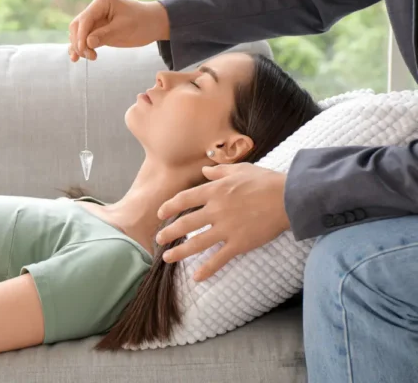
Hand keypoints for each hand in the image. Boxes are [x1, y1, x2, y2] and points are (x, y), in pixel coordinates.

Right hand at [68, 0, 169, 60]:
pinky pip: (85, 39)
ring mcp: (96, 20)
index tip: (83, 49)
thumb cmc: (142, 22)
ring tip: (91, 57)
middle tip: (90, 55)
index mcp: (102, 2)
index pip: (85, 19)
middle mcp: (96, 9)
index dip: (81, 35)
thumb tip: (87, 43)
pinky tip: (77, 58)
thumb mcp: (124, 28)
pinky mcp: (98, 31)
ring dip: (79, 46)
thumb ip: (104, 35)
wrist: (153, 24)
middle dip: (79, 42)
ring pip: (78, 34)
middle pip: (77, 26)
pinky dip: (81, 48)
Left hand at [155, 164, 290, 281]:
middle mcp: (216, 210)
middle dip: (169, 233)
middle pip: (185, 224)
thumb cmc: (265, 181)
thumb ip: (219, 171)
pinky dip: (207, 269)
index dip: (169, 207)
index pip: (184, 199)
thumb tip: (204, 170)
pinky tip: (196, 277)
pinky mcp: (239, 243)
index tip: (161, 214)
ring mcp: (226, 228)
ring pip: (196, 243)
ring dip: (179, 252)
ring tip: (167, 258)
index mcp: (214, 191)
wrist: (289, 197)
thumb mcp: (240, 169)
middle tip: (159, 239)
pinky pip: (219, 258)